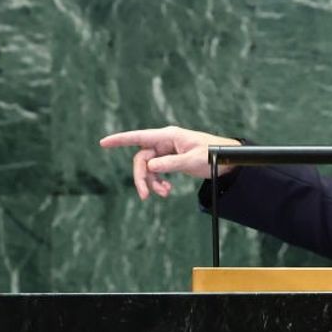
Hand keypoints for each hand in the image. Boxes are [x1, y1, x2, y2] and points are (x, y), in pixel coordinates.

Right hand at [99, 126, 240, 200]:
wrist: (228, 161)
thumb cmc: (214, 155)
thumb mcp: (193, 160)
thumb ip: (171, 163)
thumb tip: (150, 166)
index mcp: (169, 136)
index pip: (140, 137)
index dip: (120, 139)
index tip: (103, 143)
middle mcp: (166, 142)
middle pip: (142, 159)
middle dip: (142, 178)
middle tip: (145, 196)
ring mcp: (168, 151)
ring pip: (149, 168)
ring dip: (152, 183)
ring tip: (164, 194)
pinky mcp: (171, 160)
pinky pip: (157, 171)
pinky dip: (159, 182)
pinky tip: (167, 190)